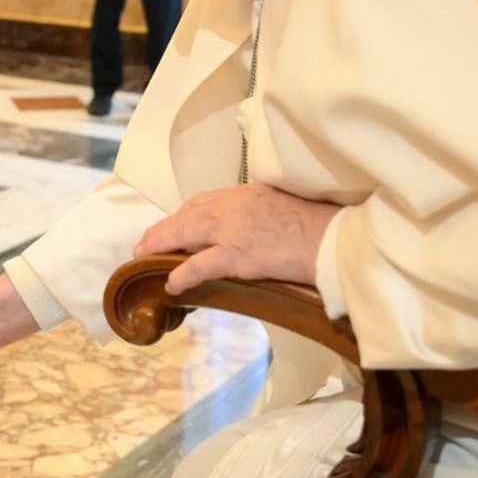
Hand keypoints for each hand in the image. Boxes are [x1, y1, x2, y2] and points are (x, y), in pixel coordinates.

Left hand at [132, 183, 340, 293]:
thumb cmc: (317, 227)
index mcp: (245, 194)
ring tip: (143, 256)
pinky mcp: (238, 255)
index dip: (182, 215)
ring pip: (185, 234)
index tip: (170, 224)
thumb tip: (247, 228)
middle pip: (187, 215)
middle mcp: (234, 206)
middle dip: (163, 229)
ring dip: (160, 245)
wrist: (334, 241)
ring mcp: (234, 230)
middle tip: (144, 242)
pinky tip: (169, 284)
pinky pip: (200, 265)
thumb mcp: (282, 206)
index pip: (203, 201)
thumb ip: (258, 213)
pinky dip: (181, 274)